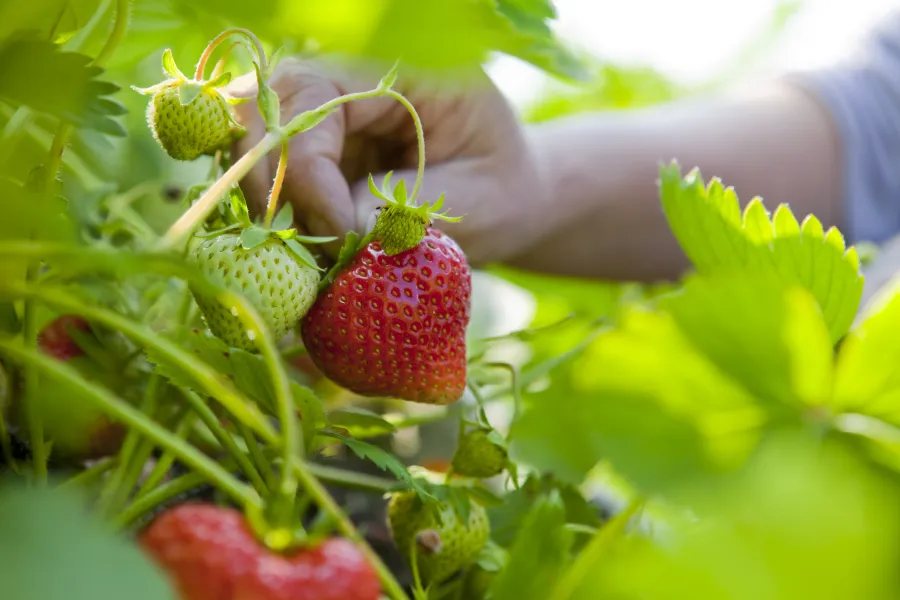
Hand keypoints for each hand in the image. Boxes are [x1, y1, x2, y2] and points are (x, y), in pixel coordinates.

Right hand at [228, 57, 548, 264]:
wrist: (503, 201)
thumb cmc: (501, 192)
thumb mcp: (476, 200)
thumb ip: (409, 206)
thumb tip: (342, 228)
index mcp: (400, 71)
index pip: (316, 94)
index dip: (309, 167)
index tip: (339, 233)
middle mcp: (349, 84)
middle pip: (262, 107)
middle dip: (269, 182)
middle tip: (306, 250)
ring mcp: (323, 121)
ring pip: (250, 141)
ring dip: (264, 204)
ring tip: (308, 258)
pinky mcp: (312, 158)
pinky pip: (263, 178)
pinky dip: (272, 218)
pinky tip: (303, 256)